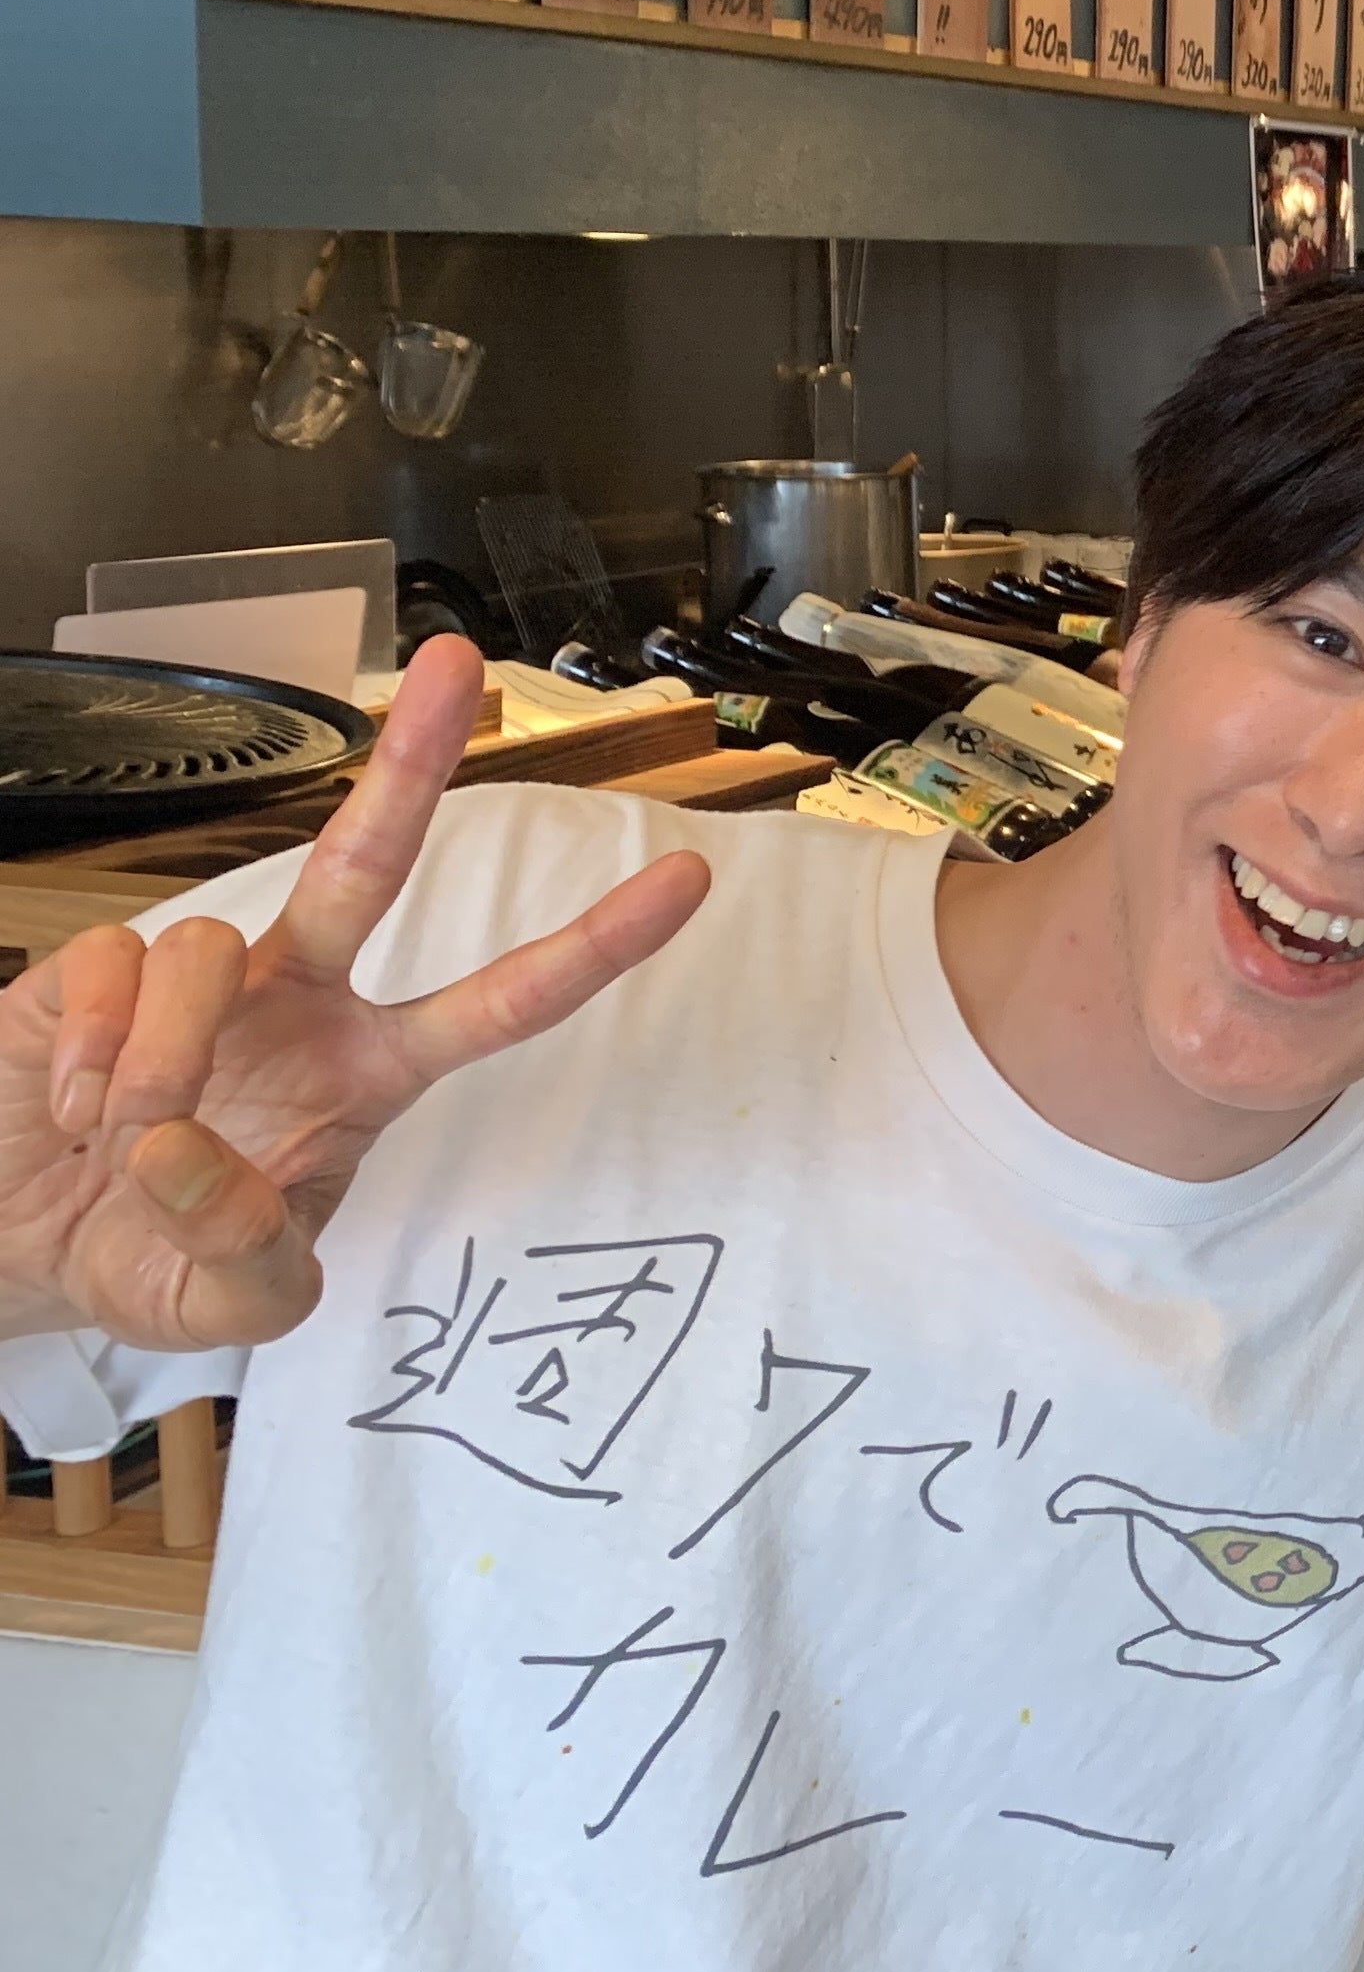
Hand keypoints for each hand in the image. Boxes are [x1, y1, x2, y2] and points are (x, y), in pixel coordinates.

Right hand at [0, 641, 709, 1351]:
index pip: (503, 1003)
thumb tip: (194, 1154)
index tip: (688, 882)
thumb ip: (250, 1265)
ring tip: (119, 1134)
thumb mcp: (228, 1306)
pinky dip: (86, 1051)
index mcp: (371, 1074)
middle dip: (416, 760)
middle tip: (458, 666)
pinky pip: (110, 968)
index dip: (595, 945)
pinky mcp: (101, 965)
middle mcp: (305, 1001)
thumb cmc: (151, 1260)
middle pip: (373, 859)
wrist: (16, 1246)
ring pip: (206, 952)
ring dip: (157, 1061)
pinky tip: (69, 1101)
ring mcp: (209, 976)